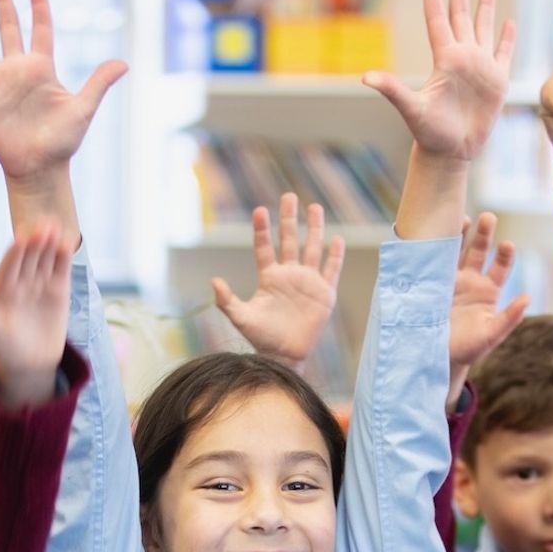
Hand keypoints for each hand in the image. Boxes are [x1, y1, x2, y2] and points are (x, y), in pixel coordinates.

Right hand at [0, 0, 126, 244]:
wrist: (39, 169)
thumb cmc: (63, 142)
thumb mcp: (82, 110)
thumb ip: (98, 84)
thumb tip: (124, 64)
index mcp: (42, 69)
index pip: (40, 28)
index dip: (38, 4)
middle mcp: (17, 70)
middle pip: (7, 27)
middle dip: (2, 1)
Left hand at [0, 224, 70, 408]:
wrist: (31, 364)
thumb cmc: (4, 346)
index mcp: (2, 286)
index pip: (9, 265)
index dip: (15, 252)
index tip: (20, 238)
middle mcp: (20, 282)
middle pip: (28, 258)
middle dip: (34, 242)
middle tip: (42, 225)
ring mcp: (40, 285)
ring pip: (45, 260)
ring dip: (50, 244)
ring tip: (56, 227)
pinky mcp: (58, 291)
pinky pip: (61, 270)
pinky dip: (63, 257)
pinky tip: (66, 242)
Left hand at [212, 194, 344, 367]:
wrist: (285, 355)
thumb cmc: (262, 338)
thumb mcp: (241, 318)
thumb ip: (227, 301)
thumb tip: (214, 280)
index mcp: (270, 277)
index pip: (265, 247)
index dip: (262, 230)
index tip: (260, 211)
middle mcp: (289, 275)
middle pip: (289, 240)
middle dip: (289, 219)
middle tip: (289, 196)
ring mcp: (308, 282)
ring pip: (312, 248)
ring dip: (314, 228)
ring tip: (315, 207)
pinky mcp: (324, 293)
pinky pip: (331, 270)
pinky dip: (335, 255)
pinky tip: (337, 239)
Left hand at [364, 0, 513, 162]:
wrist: (451, 153)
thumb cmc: (429, 133)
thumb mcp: (411, 109)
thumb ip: (392, 89)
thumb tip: (365, 77)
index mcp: (444, 59)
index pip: (438, 19)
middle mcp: (462, 58)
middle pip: (461, 15)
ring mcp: (480, 67)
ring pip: (483, 27)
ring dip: (485, 5)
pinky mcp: (497, 81)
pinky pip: (504, 53)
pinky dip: (507, 37)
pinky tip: (508, 22)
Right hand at [447, 213, 528, 406]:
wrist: (438, 357)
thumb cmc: (469, 348)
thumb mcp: (491, 334)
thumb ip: (509, 318)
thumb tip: (527, 298)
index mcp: (488, 291)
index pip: (500, 267)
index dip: (504, 255)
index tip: (507, 244)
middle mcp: (470, 281)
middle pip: (479, 251)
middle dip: (484, 234)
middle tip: (488, 217)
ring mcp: (450, 281)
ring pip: (457, 251)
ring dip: (460, 234)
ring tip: (463, 217)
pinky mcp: (431, 284)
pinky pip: (435, 262)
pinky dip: (436, 248)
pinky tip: (436, 234)